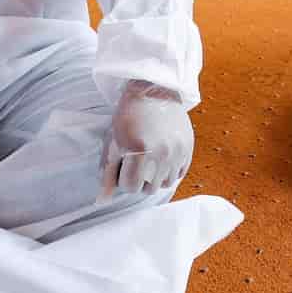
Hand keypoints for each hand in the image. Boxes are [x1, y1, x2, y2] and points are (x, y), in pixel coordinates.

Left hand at [99, 80, 193, 199]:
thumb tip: (103, 201)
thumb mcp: (112, 143)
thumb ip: (107, 173)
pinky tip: (162, 157)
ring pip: (165, 184)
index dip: (123, 178)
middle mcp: (161, 153)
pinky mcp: (188, 148)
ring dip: (155, 177)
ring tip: (149, 160)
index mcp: (139, 150)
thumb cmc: (128, 117)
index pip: (130, 187)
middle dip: (140, 180)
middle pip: (148, 189)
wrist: (153, 91)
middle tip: (136, 162)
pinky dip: (170, 171)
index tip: (123, 165)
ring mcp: (177, 151)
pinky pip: (179, 174)